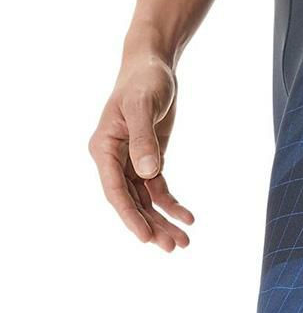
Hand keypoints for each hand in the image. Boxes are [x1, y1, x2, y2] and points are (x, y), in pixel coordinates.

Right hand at [89, 54, 193, 251]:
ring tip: (184, 242)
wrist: (153, 66)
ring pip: (145, 200)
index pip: (115, 190)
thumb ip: (144, 139)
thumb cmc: (144, 80)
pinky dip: (172, 204)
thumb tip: (147, 173)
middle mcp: (114, 159)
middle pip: (132, 201)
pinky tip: (188, 217)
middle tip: (173, 247)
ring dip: (163, 220)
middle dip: (151, 225)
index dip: (130, 216)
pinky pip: (158, 189)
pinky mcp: (149, 158)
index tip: (146, 238)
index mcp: (104, 147)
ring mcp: (131, 161)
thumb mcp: (143, 106)